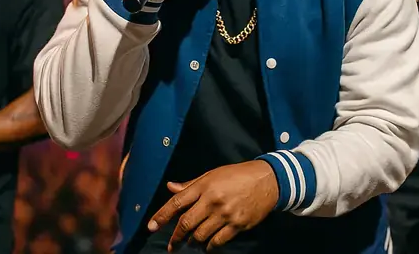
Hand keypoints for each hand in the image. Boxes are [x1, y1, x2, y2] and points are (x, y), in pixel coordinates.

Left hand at [148, 159, 277, 250]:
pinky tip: (208, 245)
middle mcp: (213, 200)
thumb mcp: (212, 174)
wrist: (267, 180)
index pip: (177, 202)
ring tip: (192, 242)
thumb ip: (191, 184)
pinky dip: (210, 245)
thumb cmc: (237, 175)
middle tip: (171, 245)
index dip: (161, 216)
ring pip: (201, 235)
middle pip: (187, 223)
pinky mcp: (238, 224)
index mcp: (205, 185)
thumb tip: (170, 188)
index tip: (151, 227)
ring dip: (193, 241)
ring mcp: (226, 214)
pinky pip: (218, 241)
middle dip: (176, 236)